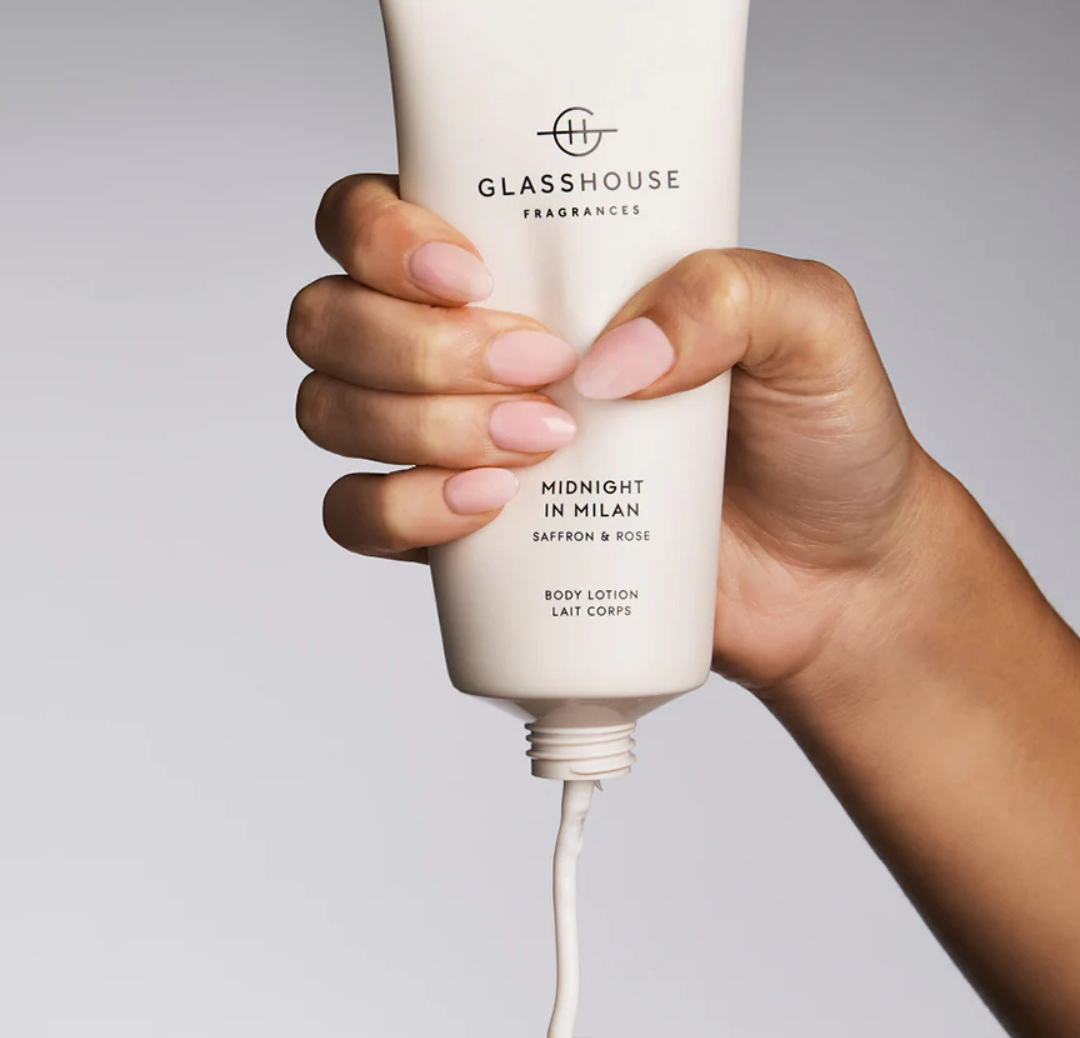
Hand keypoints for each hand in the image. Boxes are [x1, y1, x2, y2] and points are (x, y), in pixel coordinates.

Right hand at [289, 174, 936, 694]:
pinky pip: (359, 518)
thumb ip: (733, 292)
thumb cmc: (817, 443)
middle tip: (537, 371)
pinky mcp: (460, 538)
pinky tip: (485, 509)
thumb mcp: (811, 327)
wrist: (830, 582)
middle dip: (411, 345)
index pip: (380, 214)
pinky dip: (397, 510)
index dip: (383, 233)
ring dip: (408, 423)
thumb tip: (614, 350)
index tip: (469, 274)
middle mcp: (468, 346)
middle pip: (333, 315)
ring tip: (536, 446)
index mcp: (532, 265)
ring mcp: (453, 442)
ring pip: (331, 410)